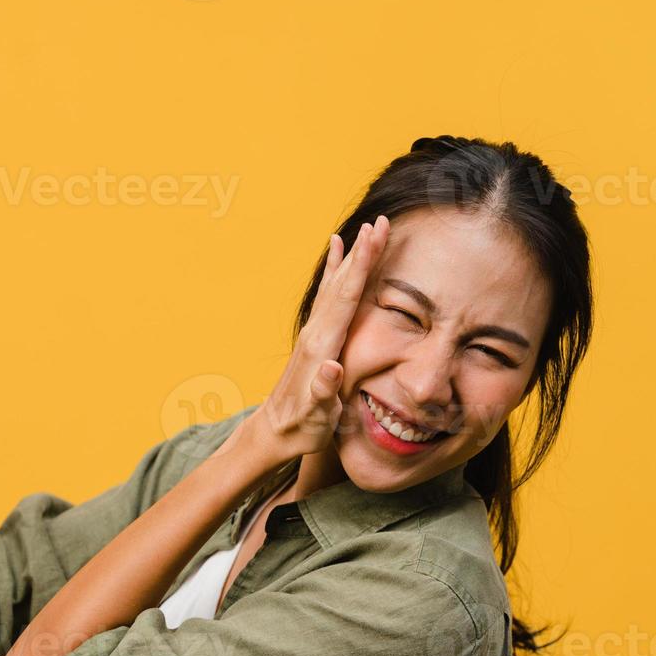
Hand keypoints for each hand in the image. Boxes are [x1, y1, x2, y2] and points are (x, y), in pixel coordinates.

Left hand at [249, 214, 389, 462]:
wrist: (274, 432)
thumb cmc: (300, 429)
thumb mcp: (316, 417)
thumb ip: (323, 392)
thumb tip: (331, 370)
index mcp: (322, 347)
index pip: (345, 299)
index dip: (361, 267)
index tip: (375, 237)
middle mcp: (315, 333)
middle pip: (342, 285)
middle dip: (362, 253)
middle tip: (381, 222)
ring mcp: (312, 334)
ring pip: (335, 287)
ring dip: (351, 258)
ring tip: (363, 229)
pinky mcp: (313, 338)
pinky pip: (327, 298)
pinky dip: (335, 274)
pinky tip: (338, 256)